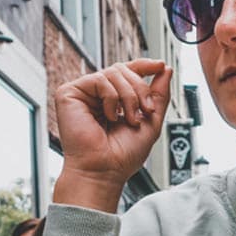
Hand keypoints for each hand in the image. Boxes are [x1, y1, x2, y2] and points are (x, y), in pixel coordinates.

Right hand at [51, 59, 171, 211]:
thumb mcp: (151, 121)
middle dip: (140, 89)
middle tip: (145, 111)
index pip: (127, 72)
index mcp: (113, 100)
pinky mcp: (69, 93)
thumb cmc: (122, 155)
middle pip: (123, 69)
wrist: (105, 170)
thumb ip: (159, 94)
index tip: (159, 65)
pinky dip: (112, 98)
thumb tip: (166, 69)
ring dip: (129, 96)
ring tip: (127, 119)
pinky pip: (100, 79)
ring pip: (114, 72)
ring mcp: (82, 93)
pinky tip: (108, 116)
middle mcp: (96, 95)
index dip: (143, 65)